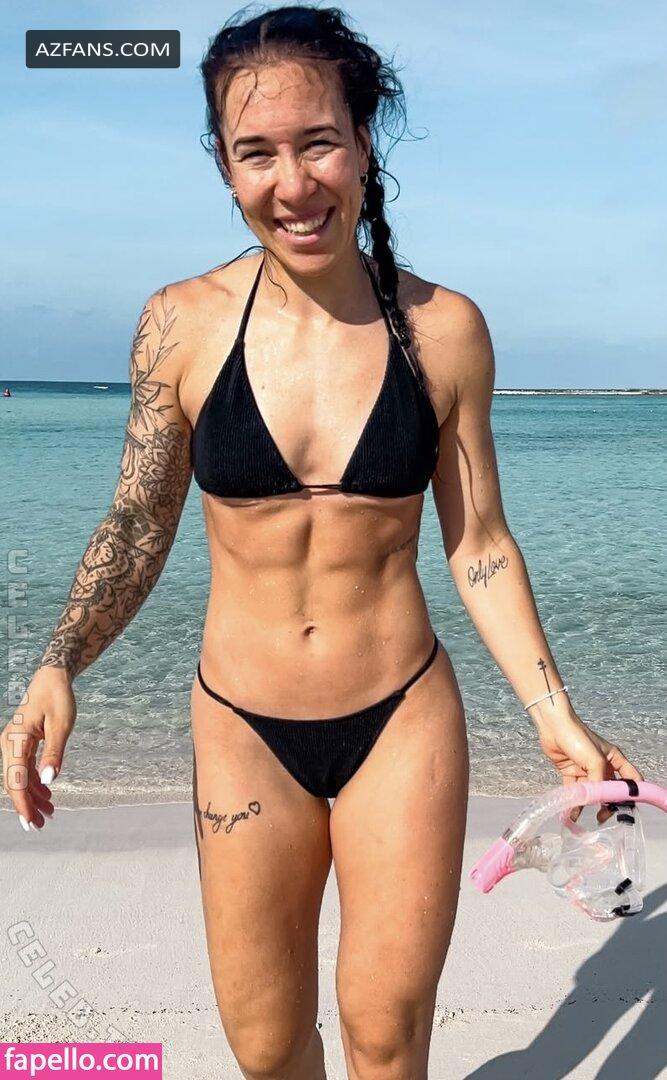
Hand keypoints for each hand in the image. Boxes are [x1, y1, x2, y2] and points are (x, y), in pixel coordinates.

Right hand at [1, 667, 76, 830]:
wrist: (53, 677)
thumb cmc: (58, 698)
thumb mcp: (61, 725)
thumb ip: (54, 753)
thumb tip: (49, 780)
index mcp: (15, 740)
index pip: (16, 780)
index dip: (23, 804)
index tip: (30, 822)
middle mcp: (9, 744)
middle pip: (15, 782)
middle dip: (27, 805)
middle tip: (41, 825)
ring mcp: (14, 744)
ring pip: (20, 777)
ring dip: (32, 795)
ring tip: (49, 812)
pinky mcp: (21, 742)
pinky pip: (24, 768)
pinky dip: (34, 782)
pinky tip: (47, 793)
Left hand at [534, 709, 643, 823]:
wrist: (553, 727)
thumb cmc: (578, 737)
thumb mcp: (595, 759)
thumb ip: (599, 781)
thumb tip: (597, 801)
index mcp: (614, 759)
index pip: (630, 778)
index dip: (631, 792)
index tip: (627, 807)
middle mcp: (602, 766)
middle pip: (610, 789)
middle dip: (609, 803)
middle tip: (604, 816)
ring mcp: (586, 770)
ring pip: (591, 793)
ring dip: (589, 806)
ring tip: (590, 818)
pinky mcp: (571, 773)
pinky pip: (574, 792)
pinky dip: (573, 803)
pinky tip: (571, 814)